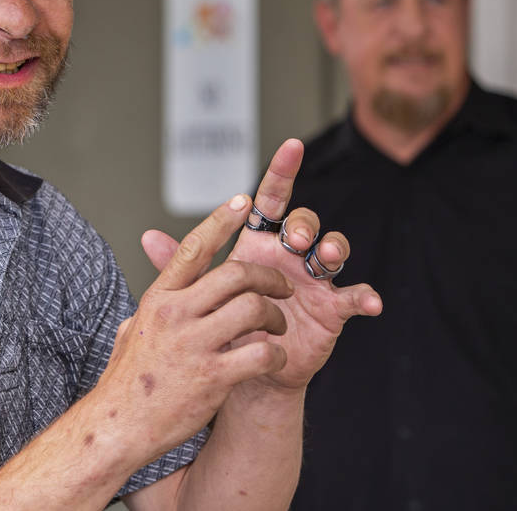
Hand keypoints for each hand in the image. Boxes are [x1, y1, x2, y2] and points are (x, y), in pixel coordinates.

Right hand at [92, 194, 299, 465]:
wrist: (117, 426)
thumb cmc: (127, 380)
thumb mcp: (133, 329)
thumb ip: (152, 305)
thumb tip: (157, 287)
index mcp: (159, 298)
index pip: (194, 247)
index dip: (221, 220)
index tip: (243, 200)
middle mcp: (176, 314)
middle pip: (236, 274)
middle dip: (268, 276)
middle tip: (283, 287)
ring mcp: (194, 345)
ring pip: (254, 309)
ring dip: (276, 316)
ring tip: (278, 328)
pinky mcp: (213, 377)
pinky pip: (261, 353)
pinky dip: (276, 354)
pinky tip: (273, 359)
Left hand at [143, 139, 381, 392]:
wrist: (243, 371)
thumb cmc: (223, 324)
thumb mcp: (200, 293)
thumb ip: (182, 265)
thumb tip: (146, 237)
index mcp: (259, 243)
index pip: (272, 199)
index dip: (282, 171)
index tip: (291, 146)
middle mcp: (290, 254)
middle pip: (305, 221)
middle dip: (303, 223)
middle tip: (294, 238)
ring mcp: (315, 280)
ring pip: (334, 249)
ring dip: (334, 247)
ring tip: (325, 256)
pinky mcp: (332, 309)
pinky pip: (353, 296)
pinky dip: (364, 296)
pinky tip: (369, 303)